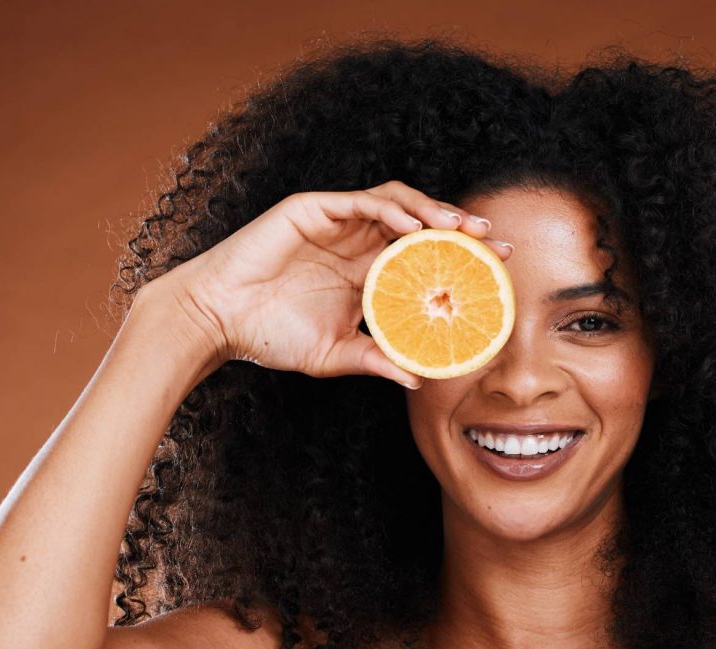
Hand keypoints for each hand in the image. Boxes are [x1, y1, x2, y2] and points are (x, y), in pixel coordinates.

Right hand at [145, 180, 510, 387]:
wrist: (216, 321)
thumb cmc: (268, 336)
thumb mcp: (333, 355)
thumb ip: (375, 361)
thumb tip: (417, 380)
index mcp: (366, 273)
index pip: (425, 258)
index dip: (462, 258)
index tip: (499, 268)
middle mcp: (357, 243)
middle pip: (421, 225)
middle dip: (461, 228)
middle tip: (495, 241)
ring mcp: (336, 222)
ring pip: (397, 203)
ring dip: (433, 211)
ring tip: (462, 228)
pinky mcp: (313, 209)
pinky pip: (362, 201)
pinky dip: (393, 209)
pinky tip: (416, 226)